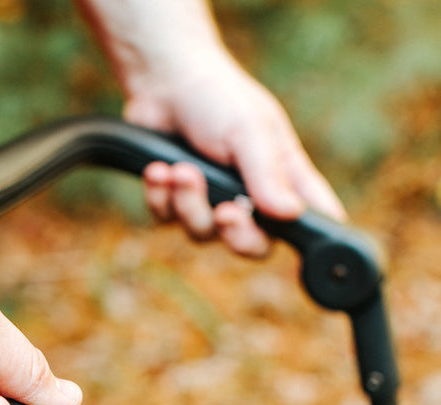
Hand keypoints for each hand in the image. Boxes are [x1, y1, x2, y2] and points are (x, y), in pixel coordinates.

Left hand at [125, 51, 346, 256]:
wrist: (164, 83)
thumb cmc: (218, 99)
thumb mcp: (249, 130)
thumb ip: (267, 174)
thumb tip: (291, 214)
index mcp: (283, 180)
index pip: (311, 221)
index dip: (311, 244)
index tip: (302, 255)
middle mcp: (250, 199)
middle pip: (253, 246)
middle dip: (236, 233)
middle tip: (225, 212)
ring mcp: (211, 204)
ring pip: (202, 233)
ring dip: (188, 202)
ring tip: (179, 170)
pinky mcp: (174, 204)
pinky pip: (167, 220)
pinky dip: (160, 196)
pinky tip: (157, 171)